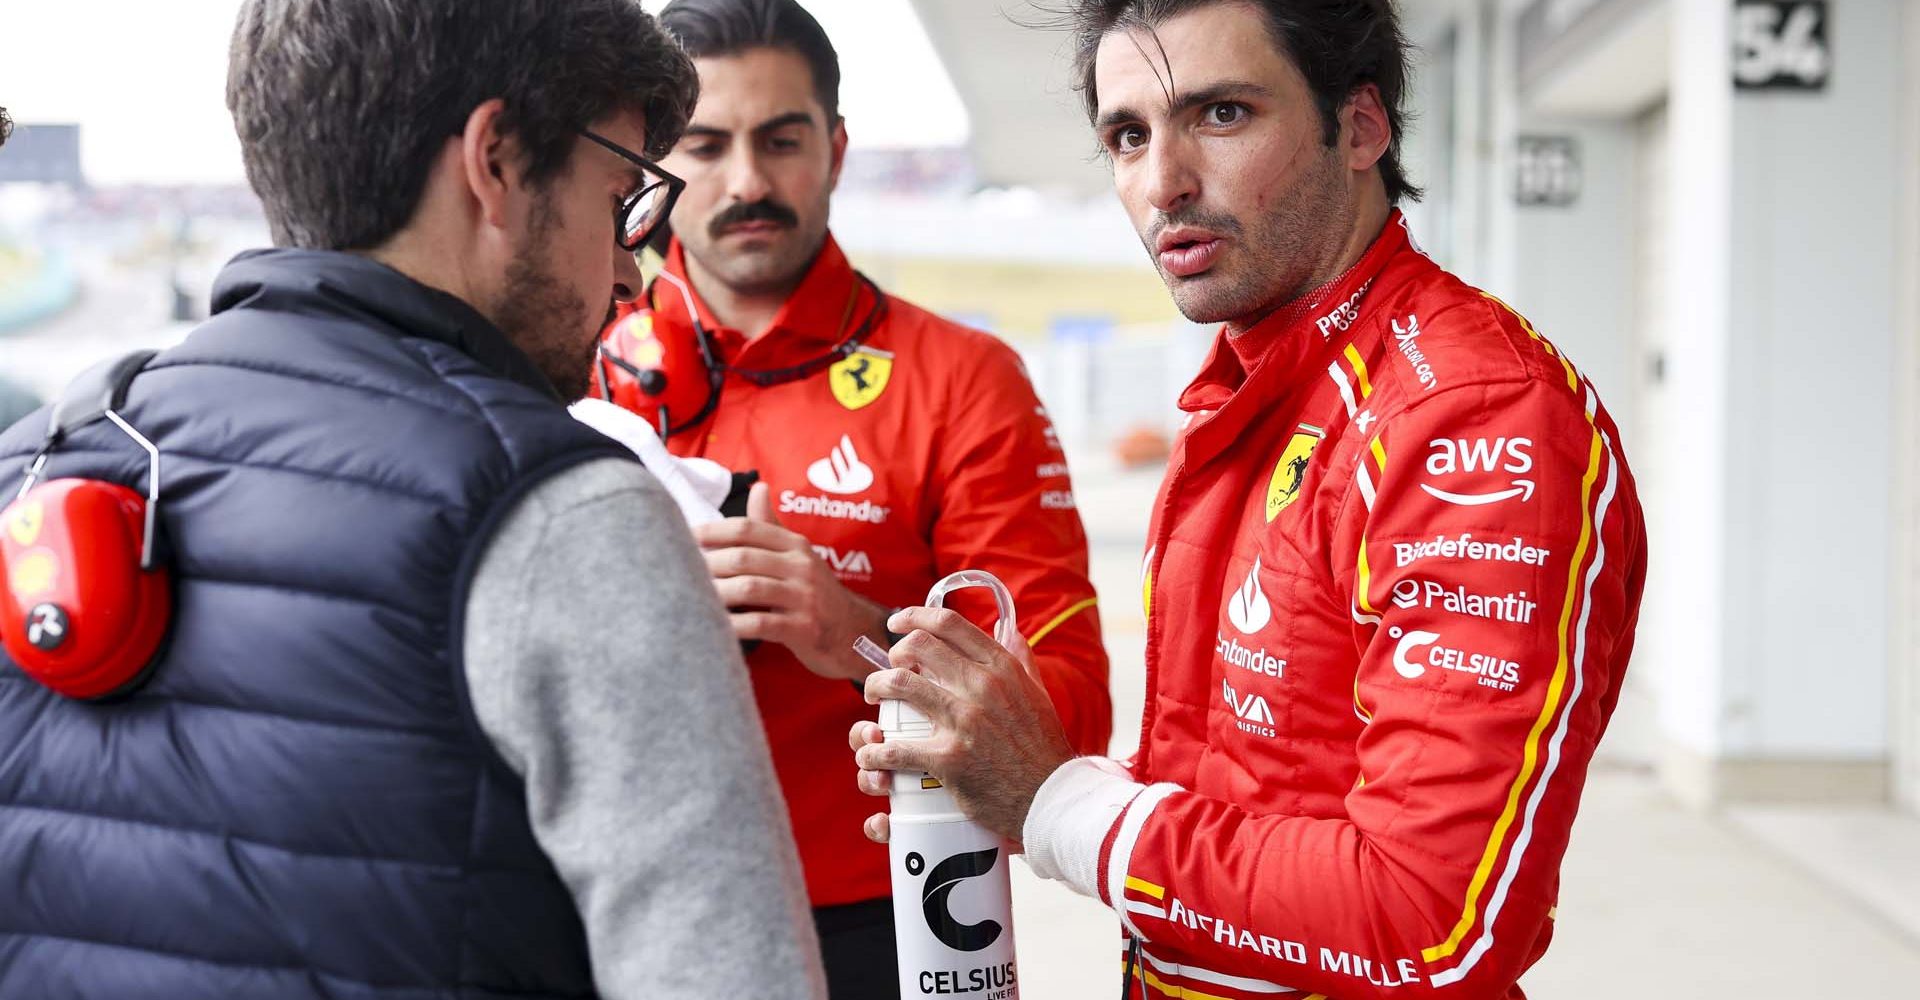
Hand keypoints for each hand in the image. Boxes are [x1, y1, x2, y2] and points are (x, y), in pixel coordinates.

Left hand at [694, 482, 888, 681]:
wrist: (852, 632)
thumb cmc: (814, 593)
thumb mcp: (798, 555)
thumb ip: (771, 526)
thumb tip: (758, 487)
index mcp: (795, 545)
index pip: (748, 529)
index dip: (713, 532)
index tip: (687, 538)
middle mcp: (801, 566)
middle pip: (743, 557)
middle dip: (708, 565)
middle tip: (681, 574)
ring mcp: (804, 597)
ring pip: (749, 588)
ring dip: (716, 594)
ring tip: (692, 599)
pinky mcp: (804, 628)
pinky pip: (760, 624)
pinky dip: (733, 625)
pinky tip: (716, 628)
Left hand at [849, 606, 1073, 843]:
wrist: (1050, 798)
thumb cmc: (1042, 748)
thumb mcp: (1038, 695)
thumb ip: (1021, 660)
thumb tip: (1010, 631)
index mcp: (1001, 667)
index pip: (949, 623)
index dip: (914, 616)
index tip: (898, 623)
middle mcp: (981, 686)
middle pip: (917, 646)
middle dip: (893, 653)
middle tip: (890, 669)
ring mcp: (964, 721)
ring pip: (898, 685)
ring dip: (875, 688)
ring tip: (874, 698)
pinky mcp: (948, 759)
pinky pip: (895, 748)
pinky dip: (874, 751)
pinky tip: (871, 753)